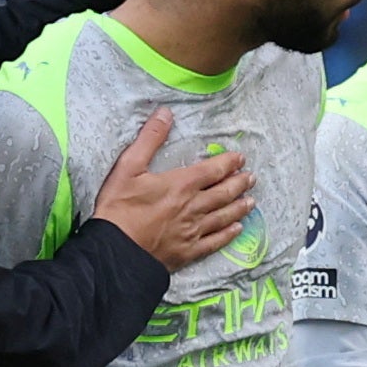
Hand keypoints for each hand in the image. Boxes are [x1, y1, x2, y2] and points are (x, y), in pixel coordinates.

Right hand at [93, 107, 254, 271]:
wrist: (115, 253)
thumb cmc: (118, 209)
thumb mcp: (128, 167)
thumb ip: (149, 139)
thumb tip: (165, 113)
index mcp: (181, 184)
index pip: (212, 170)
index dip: (228, 163)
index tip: (240, 159)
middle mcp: (193, 207)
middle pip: (223, 193)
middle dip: (239, 183)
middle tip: (251, 178)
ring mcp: (192, 231)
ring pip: (223, 217)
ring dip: (239, 207)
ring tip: (251, 201)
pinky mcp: (188, 252)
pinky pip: (214, 242)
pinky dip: (228, 235)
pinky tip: (237, 230)